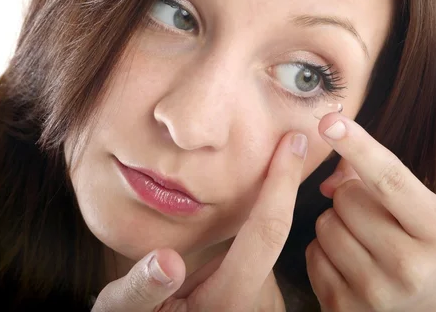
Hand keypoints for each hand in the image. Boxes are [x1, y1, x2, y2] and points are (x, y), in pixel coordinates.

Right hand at [92, 131, 307, 311]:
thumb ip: (140, 291)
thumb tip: (166, 262)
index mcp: (227, 301)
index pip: (266, 232)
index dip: (281, 184)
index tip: (295, 143)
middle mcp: (247, 295)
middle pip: (275, 229)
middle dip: (285, 183)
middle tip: (292, 139)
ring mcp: (246, 291)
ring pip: (264, 235)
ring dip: (269, 196)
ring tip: (276, 154)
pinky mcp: (237, 285)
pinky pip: (252, 242)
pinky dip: (255, 212)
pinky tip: (254, 187)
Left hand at [305, 113, 435, 311]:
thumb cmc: (422, 253)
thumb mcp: (420, 214)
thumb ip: (382, 182)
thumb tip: (329, 175)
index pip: (390, 179)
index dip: (358, 145)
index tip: (330, 120)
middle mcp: (408, 264)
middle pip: (346, 197)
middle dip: (350, 197)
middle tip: (371, 216)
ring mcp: (374, 291)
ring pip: (324, 224)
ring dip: (335, 224)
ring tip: (362, 242)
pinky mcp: (343, 308)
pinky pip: (312, 254)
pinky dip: (323, 252)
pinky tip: (349, 264)